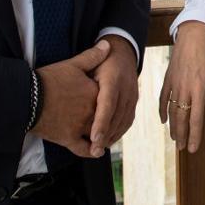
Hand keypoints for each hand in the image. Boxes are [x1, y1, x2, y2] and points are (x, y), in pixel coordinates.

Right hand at [31, 40, 109, 157]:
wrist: (27, 97)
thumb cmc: (49, 78)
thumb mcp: (72, 64)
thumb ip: (92, 56)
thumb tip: (108, 45)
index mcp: (94, 92)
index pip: (109, 96)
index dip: (109, 96)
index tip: (111, 95)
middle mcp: (91, 111)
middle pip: (105, 116)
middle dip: (108, 117)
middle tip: (112, 117)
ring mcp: (80, 127)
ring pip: (98, 133)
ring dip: (103, 134)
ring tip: (105, 133)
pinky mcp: (69, 139)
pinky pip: (84, 149)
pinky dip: (92, 151)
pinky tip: (97, 151)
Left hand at [89, 35, 138, 157]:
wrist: (123, 53)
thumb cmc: (102, 60)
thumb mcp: (92, 63)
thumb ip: (83, 76)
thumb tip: (69, 81)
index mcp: (113, 78)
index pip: (108, 104)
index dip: (101, 122)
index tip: (93, 138)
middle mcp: (126, 88)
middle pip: (117, 116)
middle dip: (106, 135)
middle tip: (93, 150)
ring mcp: (133, 95)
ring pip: (124, 120)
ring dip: (112, 136)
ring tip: (99, 149)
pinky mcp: (135, 101)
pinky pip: (128, 120)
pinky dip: (119, 131)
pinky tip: (109, 140)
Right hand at [157, 21, 204, 152]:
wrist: (194, 34)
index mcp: (199, 88)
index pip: (196, 118)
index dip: (194, 135)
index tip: (193, 148)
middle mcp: (185, 88)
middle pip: (181, 118)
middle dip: (182, 135)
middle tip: (183, 149)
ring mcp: (174, 83)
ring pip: (171, 110)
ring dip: (173, 126)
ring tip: (175, 139)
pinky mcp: (168, 78)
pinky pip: (163, 98)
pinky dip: (163, 110)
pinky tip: (164, 120)